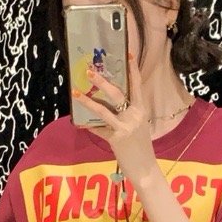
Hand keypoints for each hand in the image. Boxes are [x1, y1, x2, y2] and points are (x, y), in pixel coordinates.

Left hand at [74, 52, 156, 183]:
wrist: (145, 168)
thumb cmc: (140, 146)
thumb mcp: (137, 126)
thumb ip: (127, 113)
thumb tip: (109, 103)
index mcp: (141, 109)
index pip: (137, 85)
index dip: (132, 69)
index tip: (127, 52)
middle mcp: (135, 115)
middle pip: (117, 93)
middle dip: (102, 82)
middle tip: (89, 71)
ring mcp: (125, 127)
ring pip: (104, 110)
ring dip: (88, 101)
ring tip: (76, 92)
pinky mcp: (116, 139)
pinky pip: (98, 129)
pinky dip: (88, 126)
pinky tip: (79, 123)